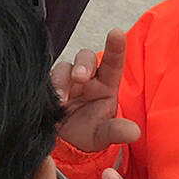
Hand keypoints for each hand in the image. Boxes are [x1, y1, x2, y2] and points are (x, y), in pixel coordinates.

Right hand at [53, 28, 141, 153]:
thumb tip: (134, 132)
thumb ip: (117, 132)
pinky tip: (47, 102)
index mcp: (105, 84)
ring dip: (61, 80)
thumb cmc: (90, 133)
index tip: (116, 32)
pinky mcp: (48, 89)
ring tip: (61, 99)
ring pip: (62, 68)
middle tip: (80, 77)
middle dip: (82, 64)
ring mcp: (66, 82)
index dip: (115, 46)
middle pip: (85, 58)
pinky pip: (44, 82)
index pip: (112, 62)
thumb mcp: (105, 135)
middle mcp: (86, 78)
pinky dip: (46, 89)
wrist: (66, 146)